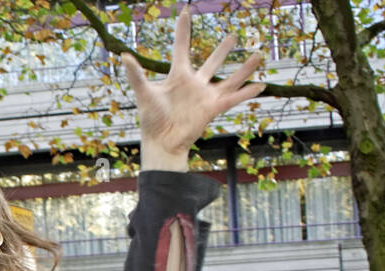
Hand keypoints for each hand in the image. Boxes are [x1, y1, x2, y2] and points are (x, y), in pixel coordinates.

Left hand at [122, 11, 264, 169]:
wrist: (161, 143)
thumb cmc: (151, 120)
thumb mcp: (144, 94)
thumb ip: (136, 75)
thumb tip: (124, 56)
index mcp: (178, 76)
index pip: (181, 48)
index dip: (183, 30)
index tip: (186, 11)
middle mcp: (194, 84)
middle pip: (212, 62)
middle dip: (223, 50)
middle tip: (233, 36)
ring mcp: (205, 96)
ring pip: (229, 79)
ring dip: (244, 68)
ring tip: (258, 54)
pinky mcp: (213, 109)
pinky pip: (233, 98)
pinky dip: (247, 93)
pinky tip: (261, 85)